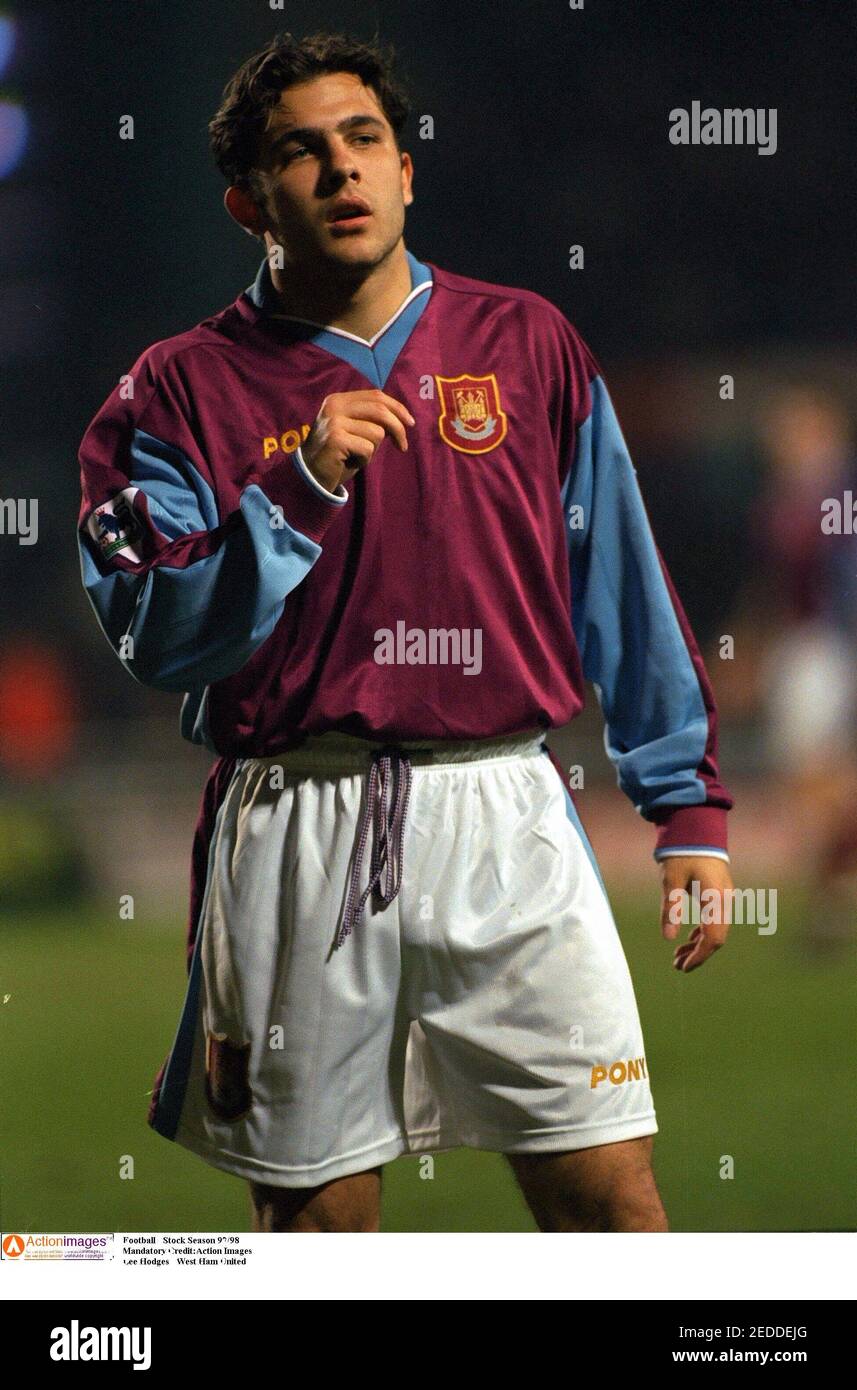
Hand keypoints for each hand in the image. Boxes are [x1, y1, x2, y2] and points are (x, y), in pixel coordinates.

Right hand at [303, 389, 414, 492]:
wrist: (310, 475)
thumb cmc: (338, 454)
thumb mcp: (354, 431)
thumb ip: (371, 420)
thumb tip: (402, 417)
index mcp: (339, 400)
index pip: (376, 396)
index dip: (397, 408)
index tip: (410, 423)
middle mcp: (335, 406)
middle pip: (380, 410)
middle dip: (398, 429)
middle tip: (402, 446)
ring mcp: (334, 422)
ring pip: (376, 432)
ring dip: (373, 449)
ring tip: (357, 456)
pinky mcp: (336, 439)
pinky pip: (367, 449)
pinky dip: (364, 460)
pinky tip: (350, 462)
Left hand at [659, 854, 733, 972]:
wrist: (697, 828)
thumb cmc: (682, 852)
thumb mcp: (671, 881)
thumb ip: (671, 909)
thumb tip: (669, 938)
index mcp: (715, 899)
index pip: (713, 938)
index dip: (699, 956)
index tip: (683, 967)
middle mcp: (725, 901)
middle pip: (717, 937)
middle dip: (698, 953)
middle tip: (676, 965)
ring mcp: (725, 897)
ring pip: (716, 929)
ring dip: (699, 944)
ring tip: (678, 955)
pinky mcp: (720, 893)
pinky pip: (715, 919)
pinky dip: (703, 931)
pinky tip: (689, 938)